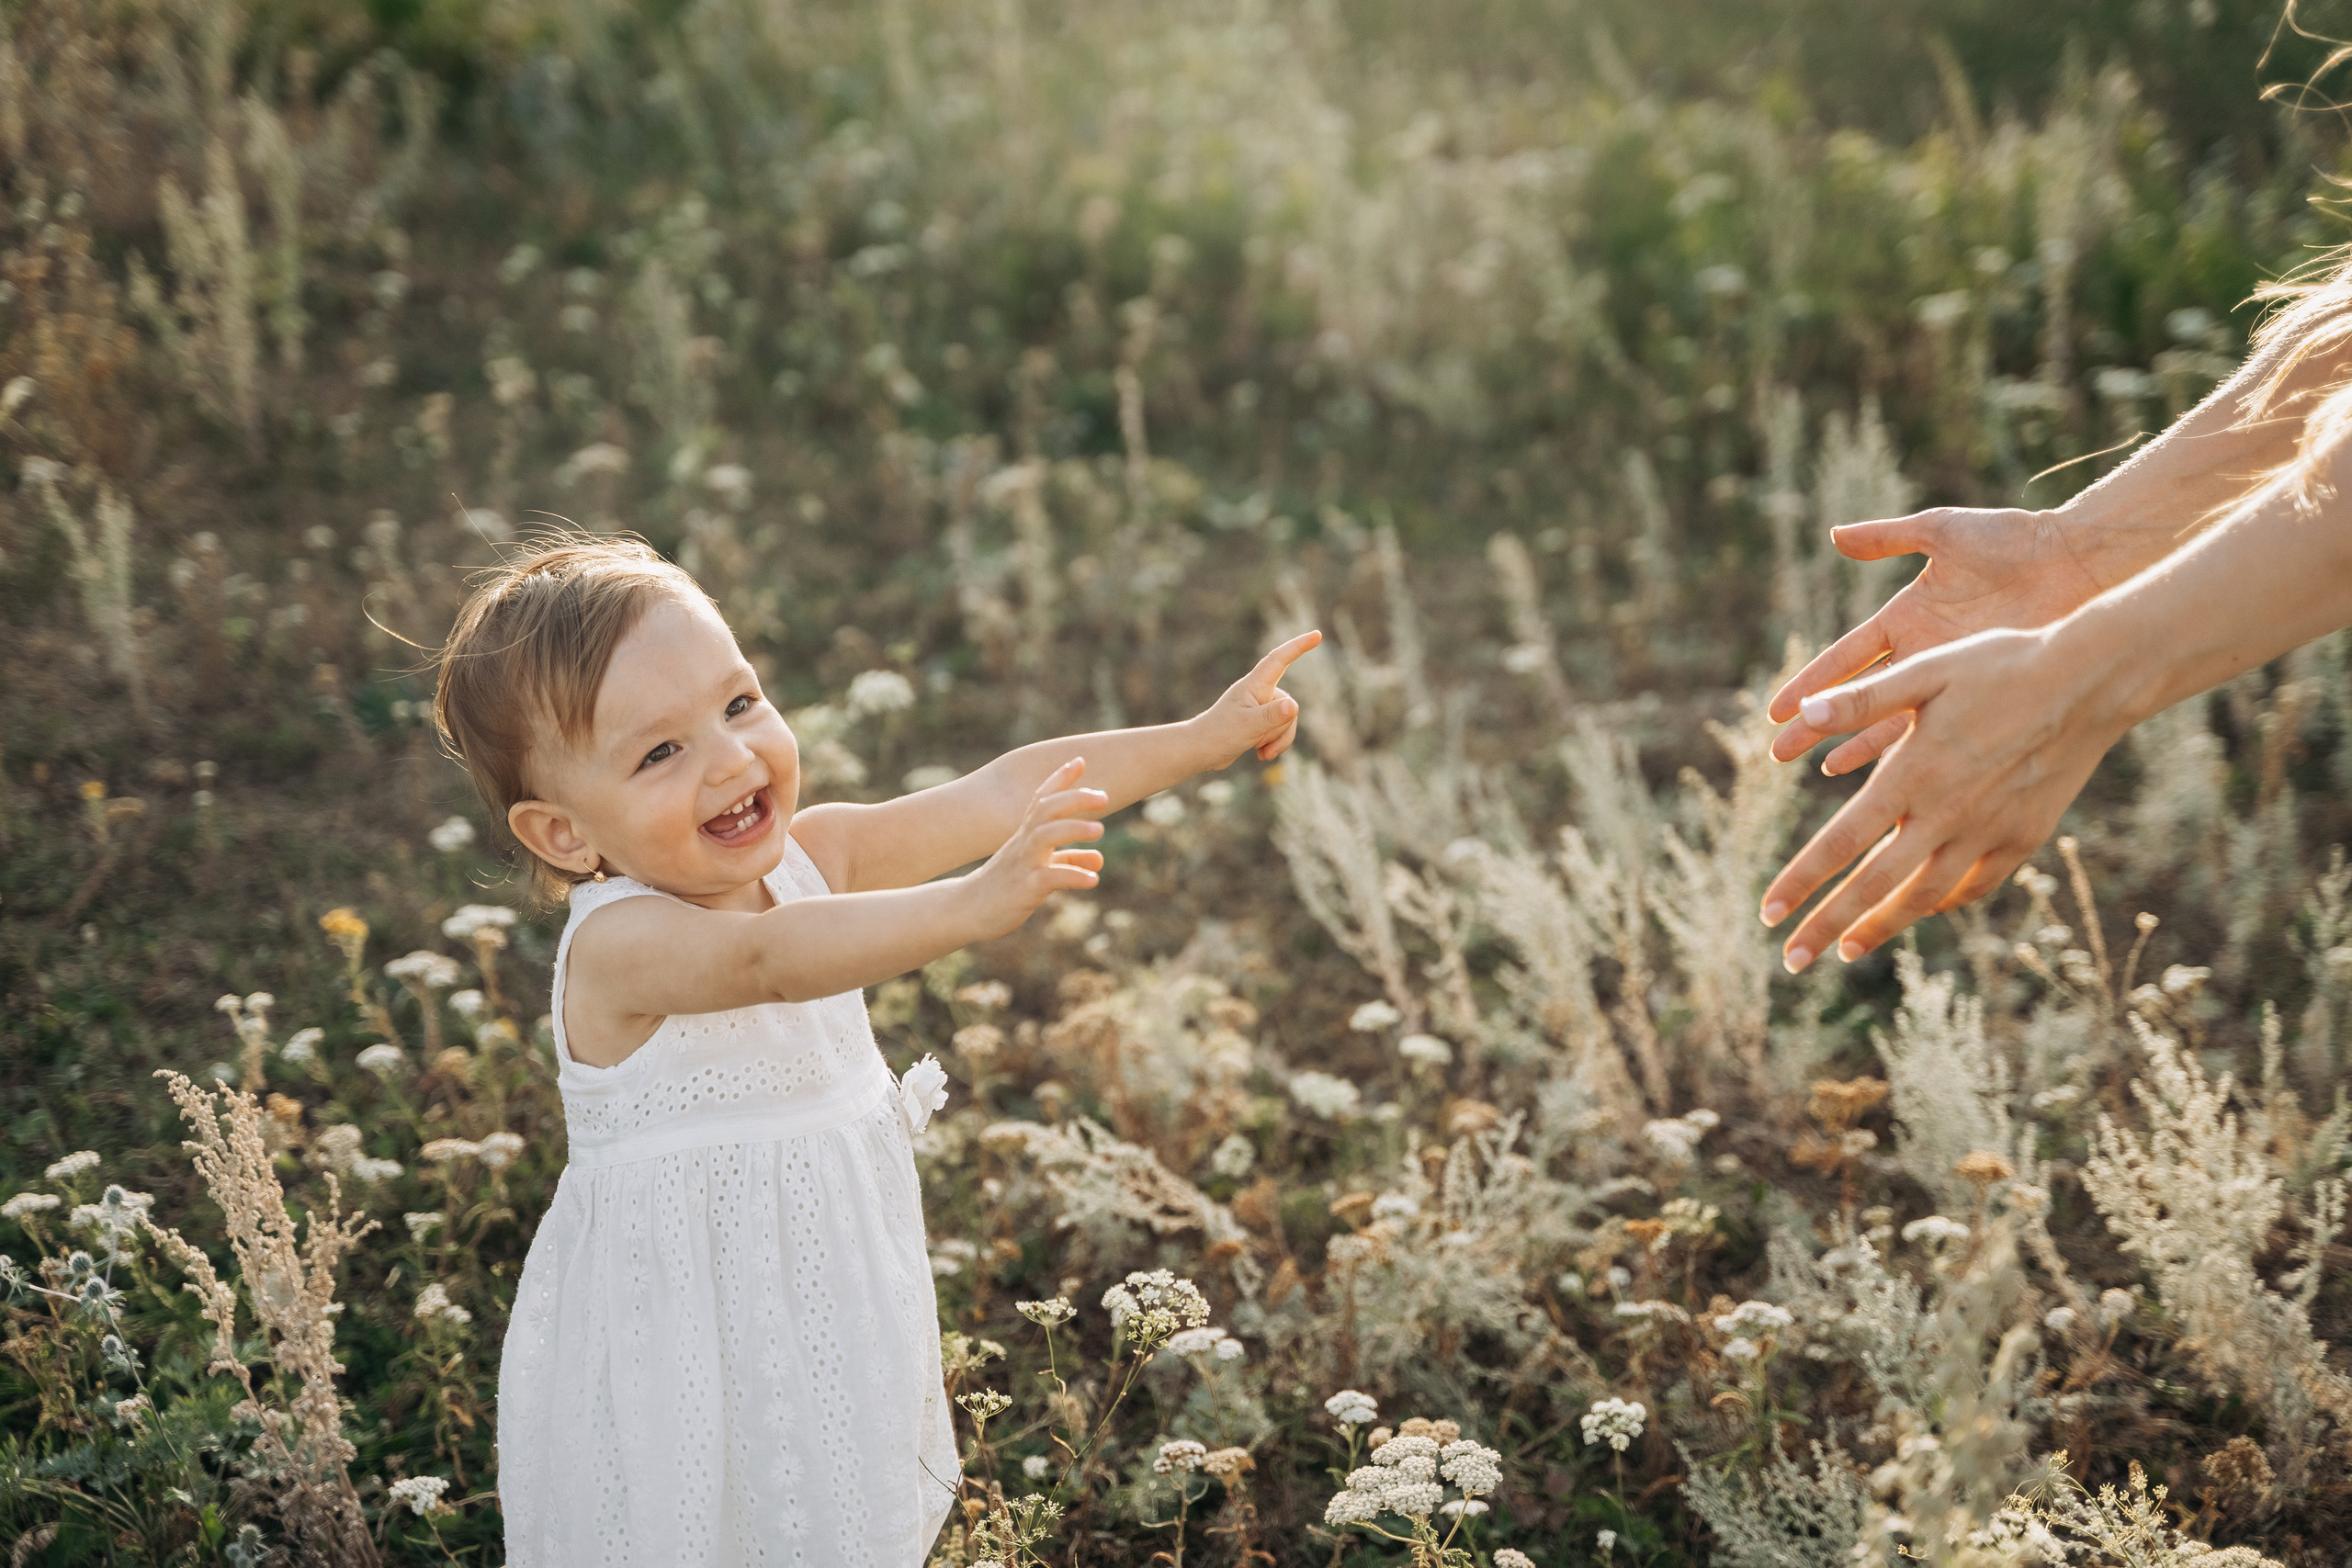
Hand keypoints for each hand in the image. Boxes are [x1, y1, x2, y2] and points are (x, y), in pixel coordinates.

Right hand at [963, 758, 1107, 938]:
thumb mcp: (1040, 870)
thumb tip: (1099, 859)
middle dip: (1074, 797)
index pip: (1042, 799)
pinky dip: (1072, 875)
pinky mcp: (1023, 889)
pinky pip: (1048, 878)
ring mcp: (1022, 864)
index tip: (1080, 760)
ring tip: (1100, 829)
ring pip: (1044, 836)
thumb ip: (1068, 861)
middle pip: (1046, 809)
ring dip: (1073, 828)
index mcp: (1026, 835)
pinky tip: (1092, 880)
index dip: (1060, 779)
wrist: (967, 910)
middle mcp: (1024, 843)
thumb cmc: (1004, 887)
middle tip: (1103, 796)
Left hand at [1196, 630, 1321, 766]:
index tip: (1317, 635)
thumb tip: (1293, 706)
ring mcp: (1260, 707)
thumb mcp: (1248, 726)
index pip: (1279, 660)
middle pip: (1289, 704)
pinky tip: (1260, 753)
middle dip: (1282, 728)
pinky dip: (1275, 743)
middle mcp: (1259, 692)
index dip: (1298, 646)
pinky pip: (1280, 730)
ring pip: (1287, 720)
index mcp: (1254, 685)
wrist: (1202, 751)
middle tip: (1260, 741)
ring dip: (1278, 739)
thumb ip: (1272, 716)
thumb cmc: (1220, 734)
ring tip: (1260, 751)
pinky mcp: (1260, 721)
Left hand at [1758, 624, 2132, 972]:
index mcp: (1912, 775)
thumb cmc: (2000, 666)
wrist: (2091, 681)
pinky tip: (1920, 909)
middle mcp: (1947, 814)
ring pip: (1924, 896)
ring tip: (1845, 951)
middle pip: (1875, 886)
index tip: (1768, 912)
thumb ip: (1861, 699)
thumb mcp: (1925, 671)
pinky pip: (1974, 884)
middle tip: (1789, 960)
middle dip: (1828, 926)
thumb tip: (1799, 711)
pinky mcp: (2023, 837)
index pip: (1842, 842)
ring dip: (1880, 926)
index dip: (1802, 881)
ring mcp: (1988, 832)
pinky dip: (1941, 903)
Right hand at [1767, 508, 2105, 773]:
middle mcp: (1921, 655)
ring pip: (1890, 722)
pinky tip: (1882, 778)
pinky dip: (1906, 753)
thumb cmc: (2012, 541)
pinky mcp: (1980, 694)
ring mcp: (1950, 679)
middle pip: (1856, 698)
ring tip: (1822, 772)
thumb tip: (1835, 536)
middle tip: (1779, 755)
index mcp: (1905, 618)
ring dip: (1854, 747)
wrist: (2073, 563)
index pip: (1845, 658)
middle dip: (1817, 726)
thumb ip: (1889, 537)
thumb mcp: (1943, 531)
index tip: (1775, 709)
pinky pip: (1935, 731)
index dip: (1810, 682)